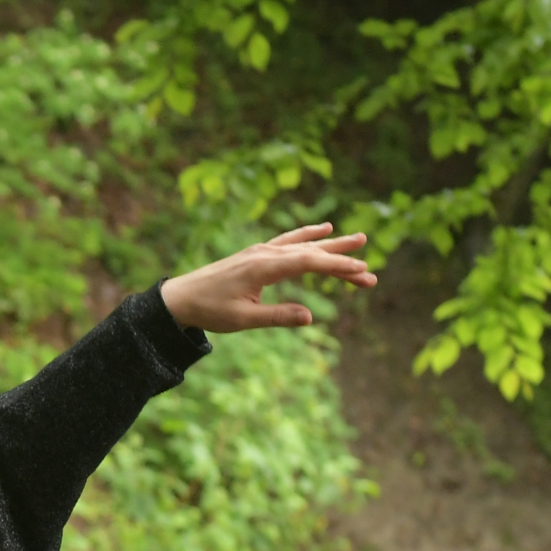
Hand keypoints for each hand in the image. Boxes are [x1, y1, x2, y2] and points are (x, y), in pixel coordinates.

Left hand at [159, 224, 373, 332]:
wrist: (180, 298)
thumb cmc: (209, 310)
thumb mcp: (244, 320)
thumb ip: (277, 316)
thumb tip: (310, 317)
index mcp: (263, 267)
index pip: (309, 263)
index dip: (337, 267)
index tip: (362, 272)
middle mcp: (265, 253)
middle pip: (311, 252)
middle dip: (342, 259)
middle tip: (370, 267)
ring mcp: (260, 251)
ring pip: (302, 245)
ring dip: (330, 244)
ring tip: (356, 239)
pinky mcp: (256, 254)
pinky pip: (288, 241)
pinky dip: (308, 236)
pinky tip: (322, 231)